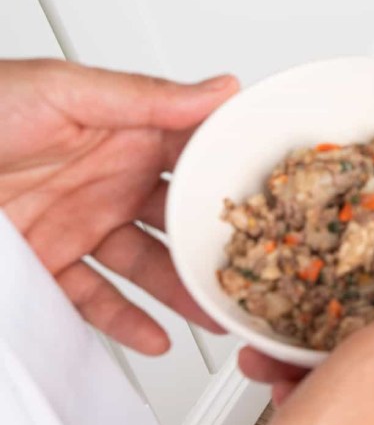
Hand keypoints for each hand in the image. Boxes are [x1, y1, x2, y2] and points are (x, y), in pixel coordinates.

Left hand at [0, 59, 238, 352]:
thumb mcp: (64, 90)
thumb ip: (145, 97)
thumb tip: (219, 89)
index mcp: (127, 133)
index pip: (198, 158)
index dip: (235, 180)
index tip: (274, 204)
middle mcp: (113, 180)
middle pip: (182, 222)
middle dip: (218, 249)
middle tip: (252, 273)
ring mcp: (83, 224)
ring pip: (149, 265)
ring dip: (183, 291)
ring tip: (213, 314)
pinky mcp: (49, 263)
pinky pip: (96, 299)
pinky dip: (127, 322)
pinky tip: (155, 335)